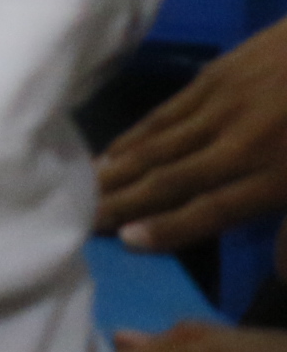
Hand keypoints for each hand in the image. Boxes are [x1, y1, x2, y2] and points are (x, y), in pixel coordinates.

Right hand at [102, 16, 286, 249]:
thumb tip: (280, 274)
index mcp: (279, 175)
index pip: (216, 207)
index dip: (171, 226)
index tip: (128, 242)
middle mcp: (242, 143)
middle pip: (175, 178)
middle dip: (126, 201)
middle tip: (83, 220)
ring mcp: (222, 106)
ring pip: (161, 144)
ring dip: (120, 171)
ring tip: (86, 190)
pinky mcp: (212, 77)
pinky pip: (165, 114)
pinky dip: (134, 136)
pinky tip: (113, 151)